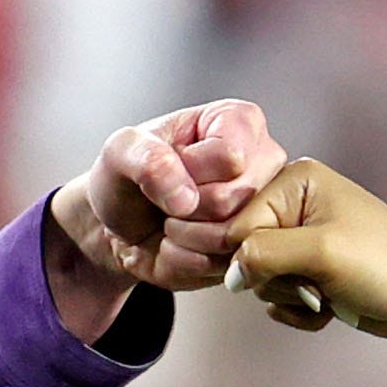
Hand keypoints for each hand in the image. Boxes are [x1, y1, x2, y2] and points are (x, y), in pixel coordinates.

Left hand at [44, 99, 288, 336]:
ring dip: (187, 237)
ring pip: (233, 236)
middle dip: (188, 208)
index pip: (230, 155)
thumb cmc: (128, 178)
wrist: (120, 225)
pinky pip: (224, 264)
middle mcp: (264, 163)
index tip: (173, 166)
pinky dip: (188, 260)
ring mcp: (265, 209)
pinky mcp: (254, 247)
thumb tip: (184, 196)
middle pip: (236, 198)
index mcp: (239, 121)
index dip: (191, 170)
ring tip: (172, 221)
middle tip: (170, 200)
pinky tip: (180, 243)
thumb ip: (147, 159)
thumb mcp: (121, 152)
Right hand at [217, 159, 386, 386]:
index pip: (236, 224)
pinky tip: (329, 306)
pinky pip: (279, 298)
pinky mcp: (310, 270)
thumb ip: (262, 255)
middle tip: (314, 282)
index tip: (284, 272)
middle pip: (245, 254)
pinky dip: (300, 309)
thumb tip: (227, 274)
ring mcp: (302, 239)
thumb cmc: (385, 265)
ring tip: (327, 292)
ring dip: (292, 297)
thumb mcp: (319, 253)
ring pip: (261, 280)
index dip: (249, 259)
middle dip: (277, 279)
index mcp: (295, 181)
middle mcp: (295, 204)